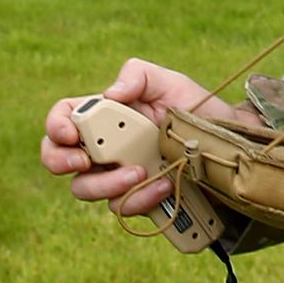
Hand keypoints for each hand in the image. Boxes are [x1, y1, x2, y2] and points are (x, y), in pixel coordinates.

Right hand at [39, 57, 213, 217]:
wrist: (227, 143)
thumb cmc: (195, 108)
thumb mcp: (170, 83)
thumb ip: (139, 76)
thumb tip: (111, 93)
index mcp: (104, 115)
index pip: (63, 118)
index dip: (55, 126)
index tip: (71, 134)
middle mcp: (102, 146)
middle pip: (57, 159)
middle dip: (59, 161)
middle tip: (85, 162)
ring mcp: (116, 175)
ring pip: (84, 188)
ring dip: (106, 183)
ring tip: (140, 172)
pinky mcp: (135, 197)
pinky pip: (121, 206)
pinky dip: (139, 197)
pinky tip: (163, 184)